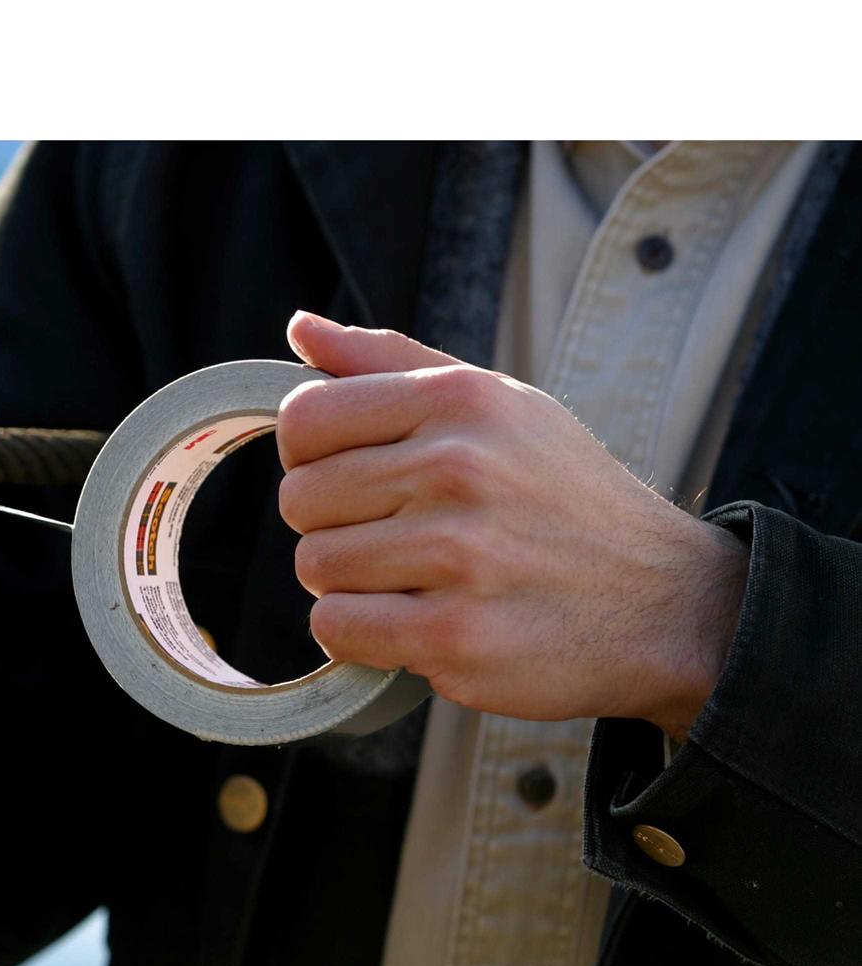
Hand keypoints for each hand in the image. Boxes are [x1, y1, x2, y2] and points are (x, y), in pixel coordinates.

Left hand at [276, 312, 749, 737]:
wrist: (665, 604)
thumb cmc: (564, 499)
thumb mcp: (498, 406)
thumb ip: (390, 364)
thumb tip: (301, 330)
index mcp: (460, 401)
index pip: (304, 419)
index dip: (309, 458)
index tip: (352, 480)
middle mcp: (459, 468)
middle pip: (300, 500)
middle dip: (330, 526)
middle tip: (392, 539)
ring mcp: (458, 555)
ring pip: (314, 568)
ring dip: (348, 584)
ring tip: (413, 581)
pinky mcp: (455, 635)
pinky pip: (337, 628)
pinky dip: (361, 634)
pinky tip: (414, 622)